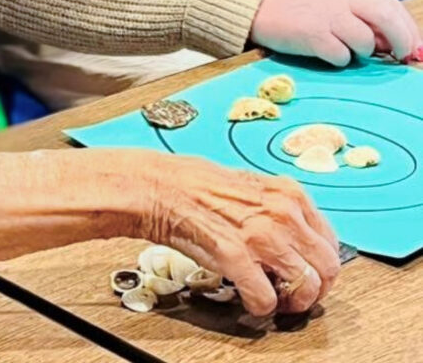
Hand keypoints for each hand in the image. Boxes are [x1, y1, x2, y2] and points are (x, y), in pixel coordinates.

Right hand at [147, 154, 339, 314]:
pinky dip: (260, 307)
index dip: (321, 265)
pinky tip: (249, 300)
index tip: (310, 273)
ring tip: (275, 300)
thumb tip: (297, 237)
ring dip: (292, 302)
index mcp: (289, 194)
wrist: (162, 187)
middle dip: (315, 288)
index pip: (330, 241)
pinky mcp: (237, 258)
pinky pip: (265, 299)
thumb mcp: (253, 186)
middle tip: (297, 294)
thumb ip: (280, 210)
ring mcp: (262, 237)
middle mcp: (283, 214)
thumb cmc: (197, 184)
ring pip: (305, 287)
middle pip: (327, 267)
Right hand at [250, 0, 419, 65]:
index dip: (408, 28)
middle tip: (401, 57)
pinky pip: (342, 56)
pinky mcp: (312, 34)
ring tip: (346, 48)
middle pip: (386, 18)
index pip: (390, 4)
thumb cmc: (298, 6)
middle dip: (401, 41)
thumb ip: (361, 14)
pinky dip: (340, 59)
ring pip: (366, 41)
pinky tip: (327, 52)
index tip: (414, 47)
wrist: (256, 5)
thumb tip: (391, 42)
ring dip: (363, 51)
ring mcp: (326, 15)